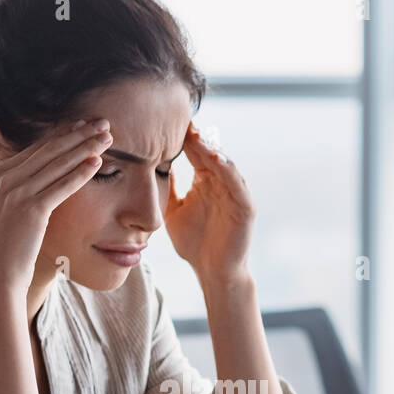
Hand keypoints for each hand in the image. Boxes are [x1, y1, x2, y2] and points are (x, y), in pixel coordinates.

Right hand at [0, 118, 111, 299]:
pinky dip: (81, 172)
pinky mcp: (32, 210)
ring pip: (58, 163)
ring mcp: (16, 194)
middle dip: (78, 134)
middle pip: (48, 150)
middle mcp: (3, 180)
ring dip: (86, 147)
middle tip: (101, 122)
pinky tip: (98, 162)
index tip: (79, 127)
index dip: (59, 136)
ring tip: (107, 136)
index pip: (33, 150)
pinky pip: (62, 186)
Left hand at [164, 122, 255, 288]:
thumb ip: (167, 189)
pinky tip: (216, 159)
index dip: (183, 139)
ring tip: (198, 136)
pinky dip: (228, 170)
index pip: (194, 153)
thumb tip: (148, 166)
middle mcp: (221, 183)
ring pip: (224, 164)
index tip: (165, 122)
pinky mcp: (245, 206)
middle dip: (196, 138)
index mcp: (205, 181)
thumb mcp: (173, 211)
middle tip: (182, 120)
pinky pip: (237, 183)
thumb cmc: (195, 244)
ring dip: (212, 149)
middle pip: (209, 153)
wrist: (213, 272)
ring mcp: (235, 193)